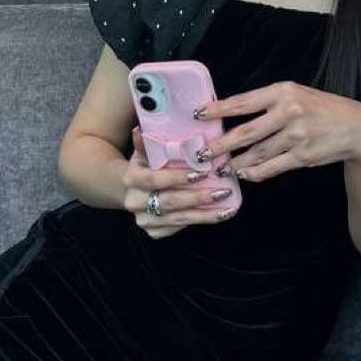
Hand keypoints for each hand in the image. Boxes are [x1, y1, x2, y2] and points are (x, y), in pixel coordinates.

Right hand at [122, 129, 236, 238]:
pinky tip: (219, 215)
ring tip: (228, 208)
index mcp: (131, 178)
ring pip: (178, 219)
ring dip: (206, 214)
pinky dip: (200, 222)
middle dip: (198, 197)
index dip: (178, 178)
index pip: (155, 179)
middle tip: (223, 191)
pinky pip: (179, 228)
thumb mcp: (147, 151)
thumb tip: (141, 129)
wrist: (134, 187)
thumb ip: (148, 142)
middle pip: (169, 202)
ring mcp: (143, 219)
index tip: (202, 173)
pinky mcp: (153, 231)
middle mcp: (134, 201)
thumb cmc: (148, 164)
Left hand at [195, 81, 360, 182]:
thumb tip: (234, 115)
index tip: (199, 114)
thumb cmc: (319, 108)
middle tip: (203, 152)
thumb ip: (267, 103)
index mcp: (283, 91)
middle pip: (245, 132)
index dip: (218, 109)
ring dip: (236, 162)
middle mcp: (289, 112)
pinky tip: (244, 173)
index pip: (243, 101)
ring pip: (257, 153)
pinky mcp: (302, 156)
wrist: (354, 126)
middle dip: (221, 144)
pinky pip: (272, 167)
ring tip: (221, 166)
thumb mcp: (295, 94)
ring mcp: (296, 135)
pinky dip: (255, 172)